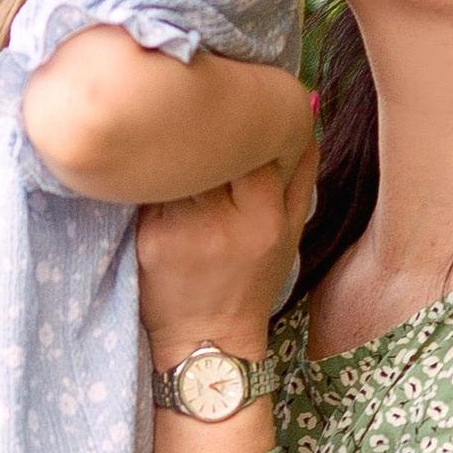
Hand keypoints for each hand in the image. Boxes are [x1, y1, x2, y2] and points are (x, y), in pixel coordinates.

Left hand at [136, 135, 318, 362]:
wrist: (206, 343)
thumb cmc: (251, 283)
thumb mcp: (290, 232)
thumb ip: (300, 173)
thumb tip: (304, 109)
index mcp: (263, 219)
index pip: (252, 146)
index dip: (244, 130)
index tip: (237, 125)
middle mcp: (222, 223)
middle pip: (211, 150)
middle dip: (207, 136)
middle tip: (203, 126)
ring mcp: (180, 230)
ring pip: (179, 165)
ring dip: (179, 155)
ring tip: (181, 158)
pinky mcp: (147, 238)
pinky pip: (152, 188)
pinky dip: (155, 181)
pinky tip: (159, 188)